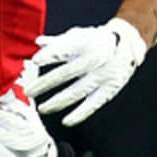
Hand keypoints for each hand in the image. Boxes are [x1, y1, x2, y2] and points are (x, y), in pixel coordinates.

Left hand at [23, 17, 147, 125]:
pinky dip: (80, 114)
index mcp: (85, 43)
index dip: (49, 55)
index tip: (35, 61)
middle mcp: (94, 60)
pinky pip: (93, 104)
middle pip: (65, 74)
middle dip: (44, 84)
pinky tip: (66, 121)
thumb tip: (38, 42)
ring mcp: (102, 76)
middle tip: (28, 92)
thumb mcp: (80, 36)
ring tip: (42, 108)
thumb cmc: (98, 40)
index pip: (64, 49)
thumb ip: (58, 41)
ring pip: (76, 92)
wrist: (129, 44)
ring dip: (57, 102)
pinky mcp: (109, 89)